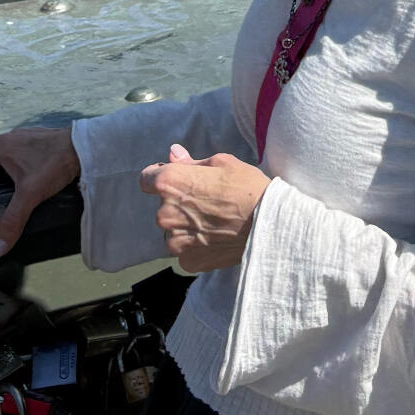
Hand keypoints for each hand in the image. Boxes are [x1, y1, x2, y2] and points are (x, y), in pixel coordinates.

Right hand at [0, 125, 79, 260]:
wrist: (87, 146)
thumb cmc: (55, 164)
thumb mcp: (30, 195)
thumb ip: (12, 221)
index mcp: (0, 148)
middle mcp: (9, 139)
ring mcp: (24, 137)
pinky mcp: (38, 140)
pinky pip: (14, 151)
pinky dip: (6, 164)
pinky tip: (16, 178)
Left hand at [138, 145, 269, 272]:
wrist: (268, 225)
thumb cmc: (247, 187)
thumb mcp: (222, 163)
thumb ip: (190, 162)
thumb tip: (172, 153)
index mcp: (170, 184)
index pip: (146, 179)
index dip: (160, 177)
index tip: (176, 180)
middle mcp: (165, 214)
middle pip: (163, 207)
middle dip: (179, 204)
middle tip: (207, 203)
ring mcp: (174, 242)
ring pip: (174, 231)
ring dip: (186, 227)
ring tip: (213, 223)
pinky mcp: (186, 261)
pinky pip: (185, 250)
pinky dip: (196, 246)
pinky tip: (216, 239)